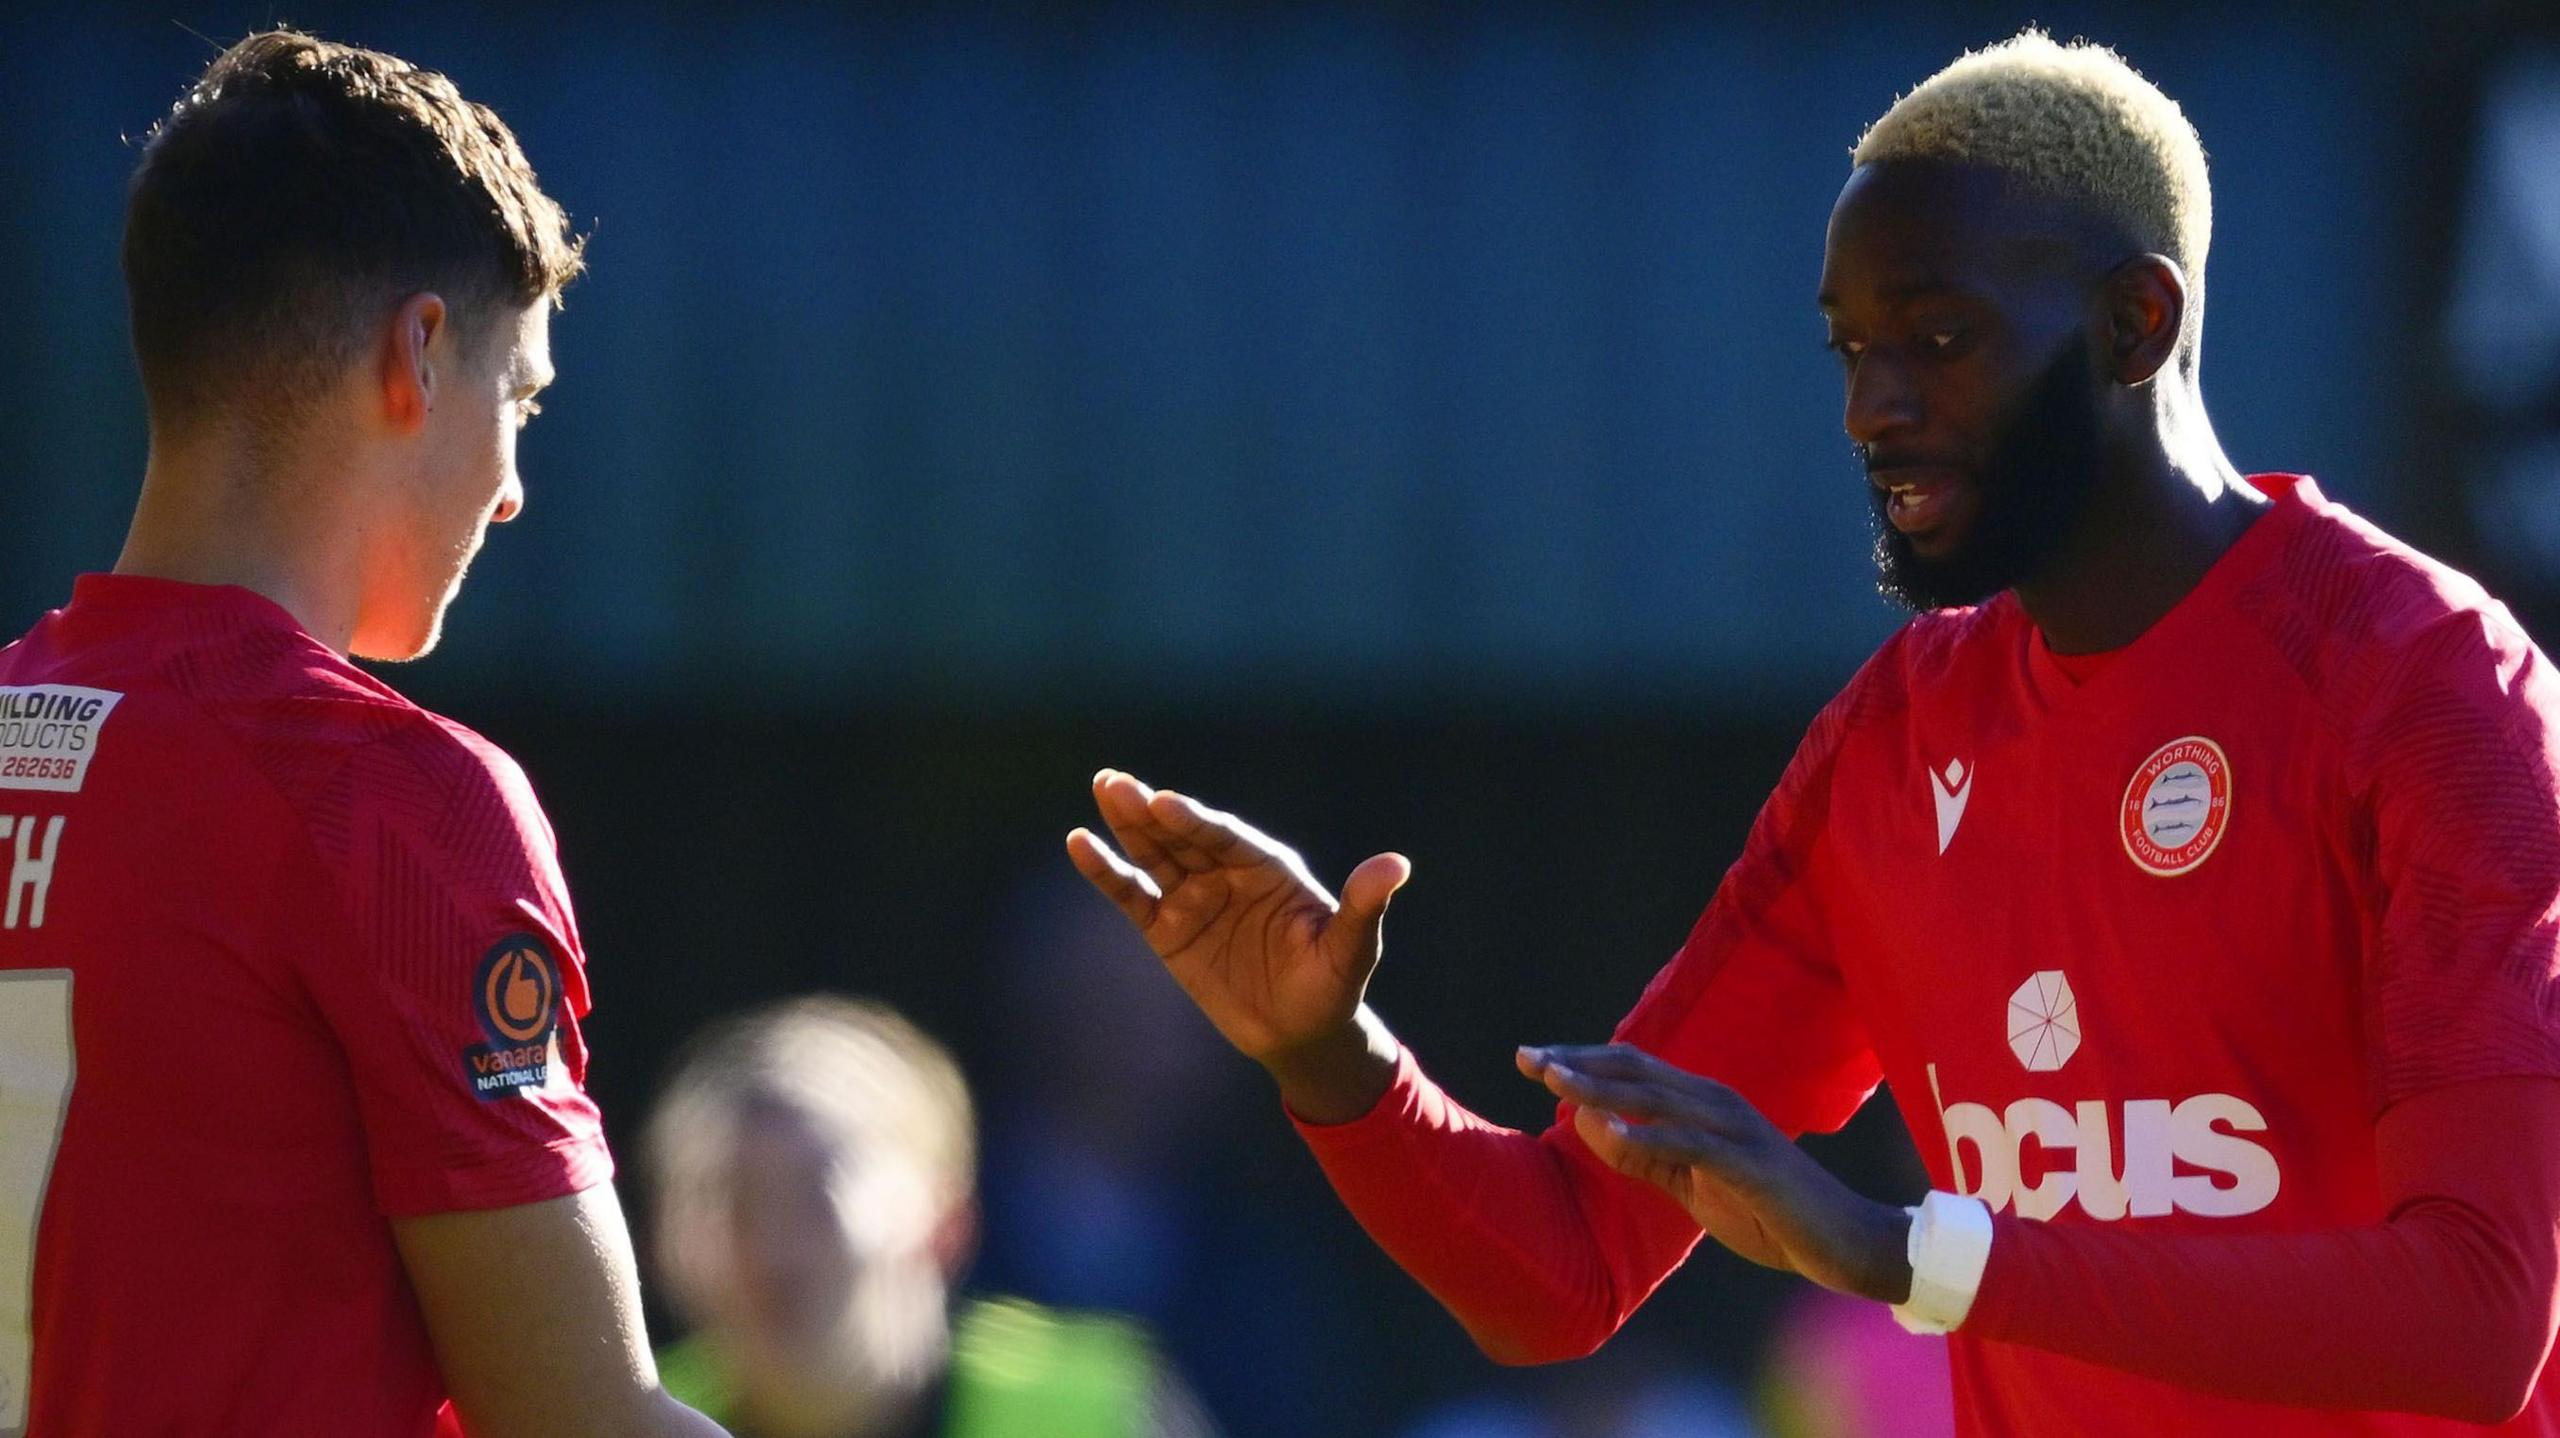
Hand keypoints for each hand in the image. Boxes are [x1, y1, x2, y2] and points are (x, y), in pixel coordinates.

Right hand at [1067, 770, 1410, 1114]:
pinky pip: (1133, 896)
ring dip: (1125, 827)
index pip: (1225, 838)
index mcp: (1268, 869)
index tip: (1166, 803)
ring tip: (1100, 790)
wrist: (1302, 1033)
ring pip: (1154, 856)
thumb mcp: (1350, 950)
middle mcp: (1227, 874)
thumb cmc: (1333, 986)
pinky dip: (1106, 872)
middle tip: (1114, 782)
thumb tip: (1397, 865)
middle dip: (1149, 812)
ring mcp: (1194, 898)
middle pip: (1182, 837)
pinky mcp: (1168, 929)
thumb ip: (1362, 906)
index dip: (1195, 822)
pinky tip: (1080, 844)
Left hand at [1518, 1043, 1911, 1303]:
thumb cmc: (1766, 1212)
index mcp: (1701, 1104)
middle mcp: (1715, 1103)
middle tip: (1526, 1057)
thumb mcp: (1690, 1185)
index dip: (1580, 1060)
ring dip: (1602, 1087)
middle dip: (1578, 1062)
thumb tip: (1585, 1125)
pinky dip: (1647, 1134)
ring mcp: (1734, 1130)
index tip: (1531, 1058)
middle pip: (1636, 1069)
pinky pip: (1690, 1144)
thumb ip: (1642, 1155)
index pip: (1630, 1068)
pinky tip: (1607, 1129)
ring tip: (1554, 1080)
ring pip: (1656, 1097)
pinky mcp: (1749, 1164)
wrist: (1843, 1243)